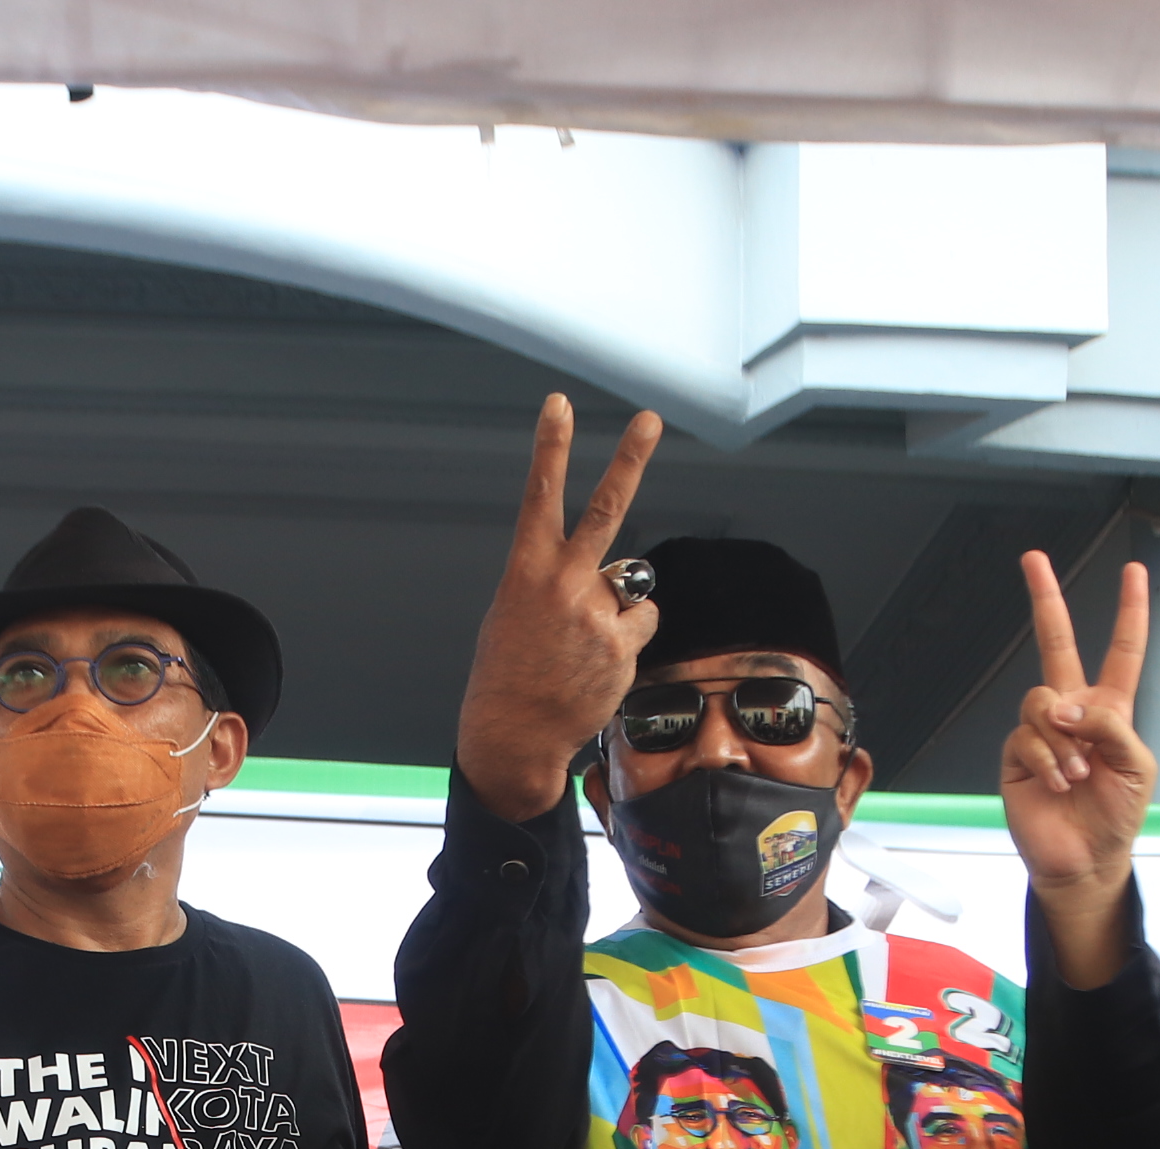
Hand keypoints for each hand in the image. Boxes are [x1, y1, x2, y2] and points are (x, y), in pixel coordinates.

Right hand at [456, 395, 663, 821]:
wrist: (513, 733)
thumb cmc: (511, 671)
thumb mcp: (517, 613)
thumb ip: (562, 582)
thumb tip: (618, 576)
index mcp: (526, 572)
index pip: (540, 497)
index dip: (550, 448)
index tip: (558, 405)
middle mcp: (564, 585)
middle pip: (605, 510)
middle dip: (628, 461)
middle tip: (648, 419)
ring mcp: (596, 615)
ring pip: (632, 586)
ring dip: (619, 608)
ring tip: (585, 642)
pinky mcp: (622, 647)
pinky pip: (641, 624)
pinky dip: (626, 640)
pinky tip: (598, 662)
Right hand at [997, 554, 1159, 987]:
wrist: (1085, 860)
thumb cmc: (1116, 815)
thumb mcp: (1135, 764)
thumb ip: (1108, 725)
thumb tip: (1066, 707)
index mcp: (1110, 709)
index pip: (1121, 650)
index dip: (1129, 611)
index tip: (1134, 572)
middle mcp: (1072, 712)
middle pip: (1055, 644)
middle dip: (1045, 599)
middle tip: (1034, 559)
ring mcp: (1041, 733)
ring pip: (1041, 701)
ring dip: (1064, 738)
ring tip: (1077, 772)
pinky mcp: (1016, 757)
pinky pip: (1027, 738)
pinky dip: (1048, 760)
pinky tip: (1060, 782)